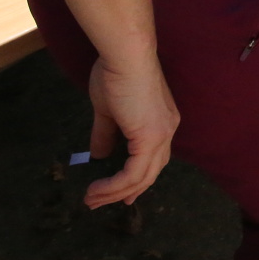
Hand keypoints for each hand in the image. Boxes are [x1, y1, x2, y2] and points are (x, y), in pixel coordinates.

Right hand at [83, 54, 177, 209]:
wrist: (125, 57)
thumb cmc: (116, 75)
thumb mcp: (108, 111)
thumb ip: (107, 134)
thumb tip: (98, 154)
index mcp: (162, 122)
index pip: (154, 158)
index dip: (138, 178)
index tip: (122, 193)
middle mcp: (167, 131)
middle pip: (150, 172)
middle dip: (126, 191)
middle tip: (101, 202)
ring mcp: (162, 135)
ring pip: (142, 177)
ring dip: (115, 192)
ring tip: (91, 200)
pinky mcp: (150, 138)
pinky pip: (134, 173)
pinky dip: (115, 185)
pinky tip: (97, 190)